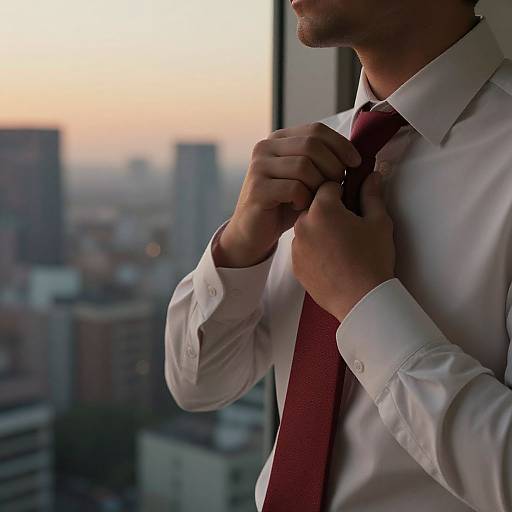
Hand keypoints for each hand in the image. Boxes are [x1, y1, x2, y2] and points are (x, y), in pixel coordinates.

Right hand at [214, 122, 361, 267]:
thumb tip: (355, 155)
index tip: (356, 163)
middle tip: (336, 186)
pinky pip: (294, 187)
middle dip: (332, 166)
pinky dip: (304, 199)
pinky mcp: (257, 189)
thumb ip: (322, 162)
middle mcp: (265, 148)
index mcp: (279, 140)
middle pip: (312, 145)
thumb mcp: (306, 178)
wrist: (253, 233)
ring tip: (316, 199)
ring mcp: (259, 167)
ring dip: (319, 185)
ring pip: (304, 166)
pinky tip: (301, 207)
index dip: (341, 144)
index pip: (316, 130)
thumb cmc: (284, 206)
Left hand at [291, 171, 394, 321]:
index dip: (342, 190)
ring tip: (341, 246)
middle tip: (349, 226)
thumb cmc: (372, 260)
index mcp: (322, 209)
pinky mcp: (295, 265)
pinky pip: (304, 248)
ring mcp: (297, 246)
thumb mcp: (378, 222)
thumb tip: (371, 176)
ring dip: (320, 230)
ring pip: (308, 227)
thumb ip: (371, 195)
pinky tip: (332, 260)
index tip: (352, 201)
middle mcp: (303, 224)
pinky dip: (314, 249)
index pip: (327, 185)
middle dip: (330, 210)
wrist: (360, 299)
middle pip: (314, 206)